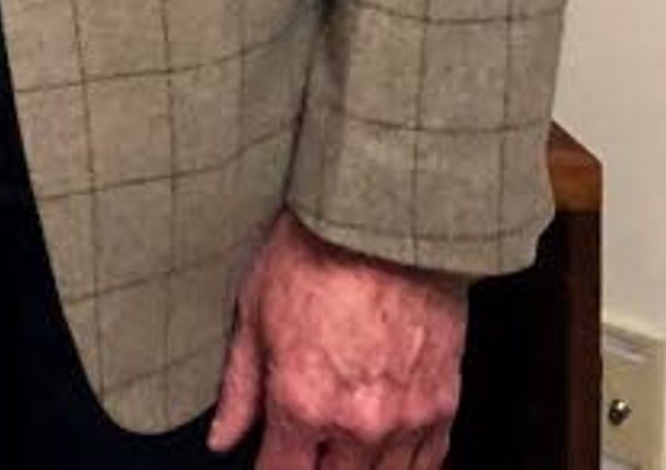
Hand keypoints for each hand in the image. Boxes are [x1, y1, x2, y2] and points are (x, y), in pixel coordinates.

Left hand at [207, 209, 467, 468]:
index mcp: (303, 402)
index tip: (267, 459)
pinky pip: (429, 461)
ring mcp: (407, 419)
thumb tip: (221, 437)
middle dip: (313, 468)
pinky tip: (386, 451)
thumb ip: (239, 388)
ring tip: (341, 448)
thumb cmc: (314, 253)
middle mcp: (358, 424)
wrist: (386, 220)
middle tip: (304, 446)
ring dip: (358, 468)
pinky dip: (405, 462)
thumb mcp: (254, 312)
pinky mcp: (444, 404)